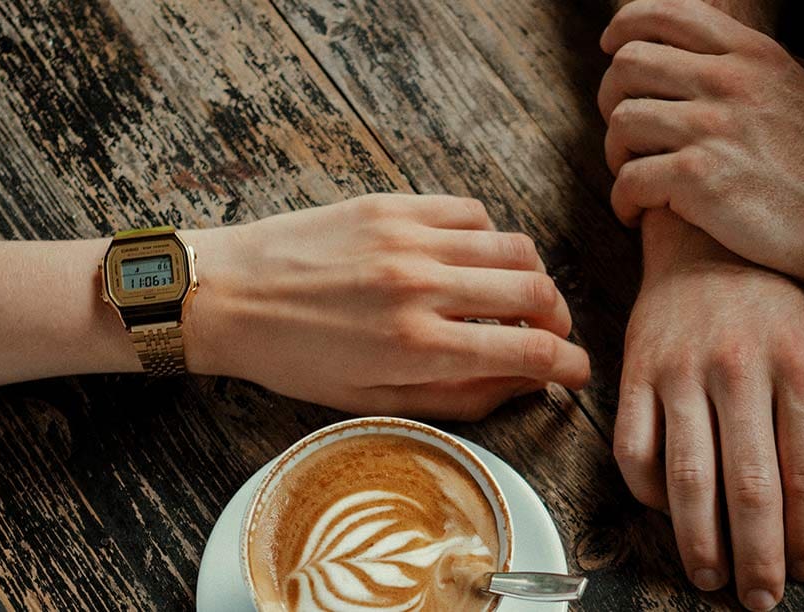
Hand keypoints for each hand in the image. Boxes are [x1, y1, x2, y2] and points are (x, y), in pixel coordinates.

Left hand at [182, 194, 590, 419]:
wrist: (227, 296)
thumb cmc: (292, 359)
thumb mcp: (372, 402)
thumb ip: (456, 397)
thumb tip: (520, 386)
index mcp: (416, 347)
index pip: (529, 350)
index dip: (569, 366)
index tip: (576, 374)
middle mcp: (421, 287)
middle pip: (535, 292)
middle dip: (559, 319)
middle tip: (551, 335)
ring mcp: (409, 239)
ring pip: (513, 247)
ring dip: (531, 276)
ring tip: (518, 298)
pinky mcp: (392, 205)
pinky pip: (471, 213)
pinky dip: (489, 239)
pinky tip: (473, 261)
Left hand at [598, 0, 803, 302]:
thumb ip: (762, 73)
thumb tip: (726, 61)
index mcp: (754, 55)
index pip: (665, 13)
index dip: (625, 29)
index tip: (613, 50)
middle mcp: (729, 82)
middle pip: (628, 65)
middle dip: (612, 99)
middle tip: (626, 133)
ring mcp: (713, 129)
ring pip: (622, 122)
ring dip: (616, 154)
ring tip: (634, 178)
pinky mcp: (699, 180)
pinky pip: (628, 180)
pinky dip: (623, 201)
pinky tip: (638, 215)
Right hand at [615, 213, 803, 609]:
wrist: (705, 233)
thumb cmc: (780, 297)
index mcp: (801, 358)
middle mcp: (741, 364)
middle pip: (751, 487)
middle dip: (758, 556)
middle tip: (761, 596)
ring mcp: (681, 367)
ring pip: (689, 479)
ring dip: (700, 542)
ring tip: (712, 577)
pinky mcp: (635, 368)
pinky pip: (634, 449)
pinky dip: (648, 495)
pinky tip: (669, 518)